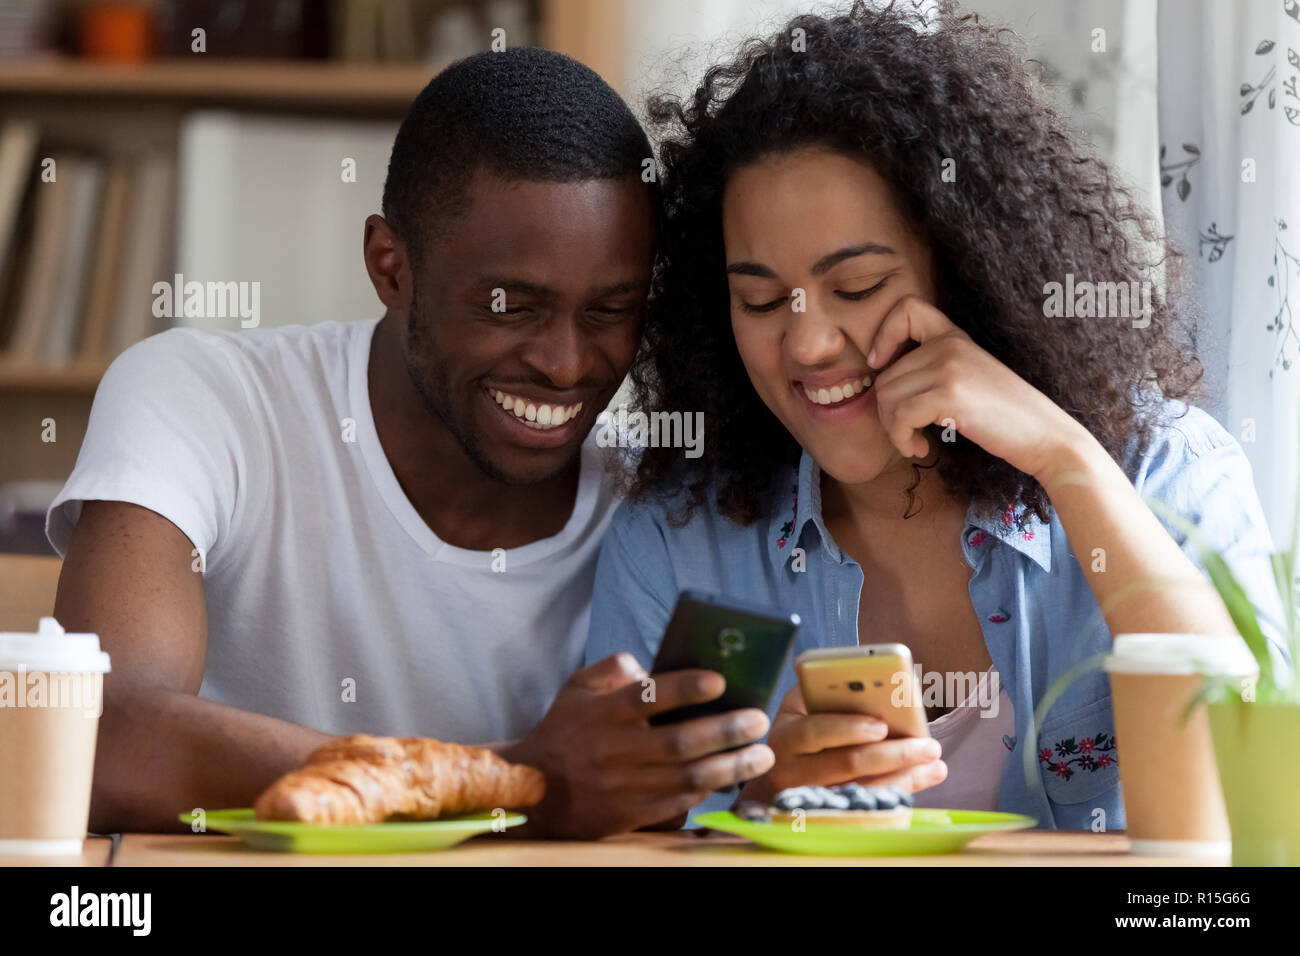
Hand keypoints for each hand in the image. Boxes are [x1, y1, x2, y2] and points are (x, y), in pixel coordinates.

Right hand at [503, 653, 774, 838]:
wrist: (534, 792)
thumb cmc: (565, 730)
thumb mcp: (577, 689)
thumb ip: (612, 668)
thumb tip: (646, 663)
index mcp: (602, 713)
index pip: (647, 697)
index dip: (685, 689)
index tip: (719, 681)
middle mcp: (613, 751)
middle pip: (678, 742)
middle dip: (725, 731)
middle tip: (759, 720)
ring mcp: (623, 786)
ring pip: (686, 778)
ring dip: (730, 767)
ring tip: (762, 755)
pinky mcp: (630, 815)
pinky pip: (677, 804)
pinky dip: (707, 791)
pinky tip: (732, 778)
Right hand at [737, 687, 945, 803]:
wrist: (771, 783)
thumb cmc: (797, 732)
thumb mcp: (798, 707)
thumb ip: (823, 693)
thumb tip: (873, 689)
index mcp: (785, 737)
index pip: (814, 731)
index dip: (847, 728)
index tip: (881, 725)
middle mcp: (790, 772)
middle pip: (845, 764)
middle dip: (892, 754)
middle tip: (928, 746)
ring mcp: (809, 800)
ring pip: (862, 790)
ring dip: (904, 777)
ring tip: (935, 764)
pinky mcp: (828, 819)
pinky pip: (868, 810)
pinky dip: (897, 794)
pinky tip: (920, 780)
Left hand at [867, 295, 1092, 482]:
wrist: (1047, 436)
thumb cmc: (1006, 417)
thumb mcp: (969, 378)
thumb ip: (932, 370)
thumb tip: (878, 385)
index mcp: (954, 336)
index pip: (906, 308)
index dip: (883, 334)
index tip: (881, 366)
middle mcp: (949, 345)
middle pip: (886, 374)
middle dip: (887, 410)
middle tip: (907, 432)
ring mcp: (949, 367)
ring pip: (887, 396)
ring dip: (893, 428)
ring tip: (914, 441)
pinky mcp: (949, 395)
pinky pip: (900, 416)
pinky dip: (902, 439)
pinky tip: (920, 448)